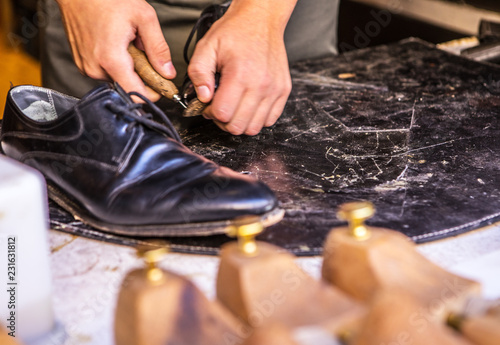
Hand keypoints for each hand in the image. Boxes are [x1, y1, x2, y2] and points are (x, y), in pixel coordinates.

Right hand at [56, 0, 174, 100]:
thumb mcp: (144, 18)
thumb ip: (158, 48)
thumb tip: (167, 72)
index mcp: (111, 60)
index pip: (135, 95)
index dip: (152, 93)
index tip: (161, 85)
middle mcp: (95, 68)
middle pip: (128, 87)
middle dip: (140, 74)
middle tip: (141, 50)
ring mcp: (86, 67)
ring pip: (117, 79)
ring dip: (127, 67)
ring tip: (125, 43)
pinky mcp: (81, 63)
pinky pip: (105, 71)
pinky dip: (114, 62)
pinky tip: (114, 43)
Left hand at [187, 0, 295, 134]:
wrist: (261, 20)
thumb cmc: (235, 32)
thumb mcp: (207, 47)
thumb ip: (199, 73)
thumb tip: (203, 97)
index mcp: (240, 74)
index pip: (223, 114)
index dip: (210, 113)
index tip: (209, 104)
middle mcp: (261, 85)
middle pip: (238, 126)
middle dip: (223, 121)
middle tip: (219, 107)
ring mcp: (275, 90)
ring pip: (254, 128)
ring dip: (239, 122)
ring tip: (233, 107)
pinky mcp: (283, 91)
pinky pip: (269, 120)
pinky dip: (256, 119)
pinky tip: (247, 105)